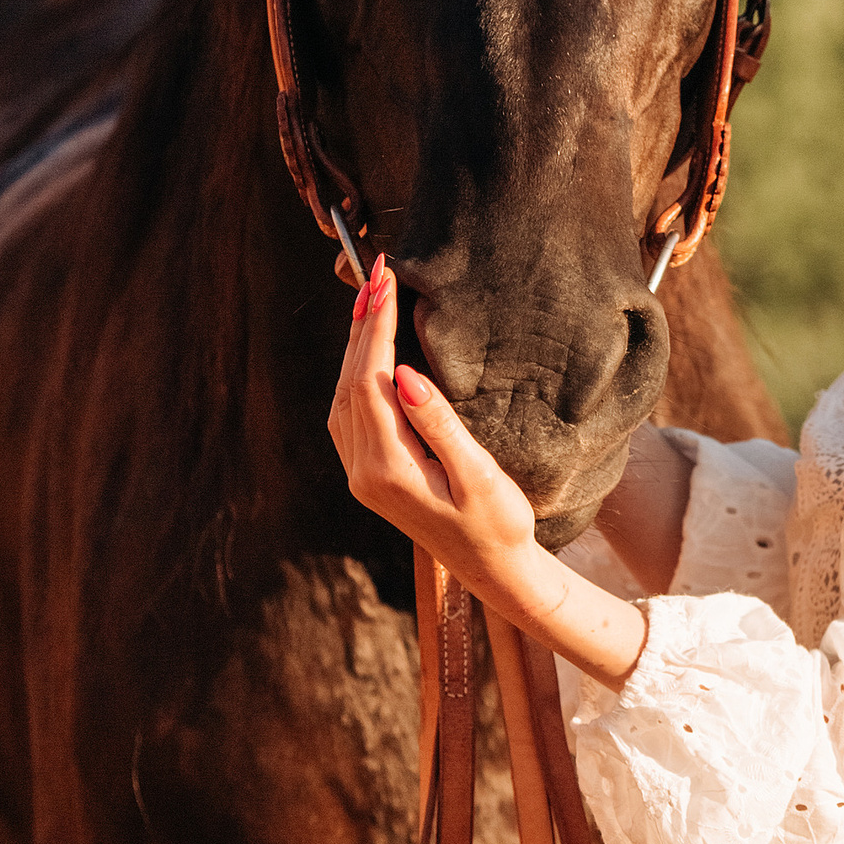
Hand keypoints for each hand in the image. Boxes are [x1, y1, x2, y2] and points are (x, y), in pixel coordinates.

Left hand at [327, 263, 647, 685]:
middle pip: (350, 382)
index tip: (384, 281)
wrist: (494, 572)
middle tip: (377, 272)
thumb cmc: (498, 525)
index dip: (375, 327)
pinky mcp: (370, 474)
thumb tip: (402, 372)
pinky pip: (351, 411)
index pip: (371, 381)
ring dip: (356, 345)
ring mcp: (362, 474)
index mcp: (388, 469)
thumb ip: (438, 423)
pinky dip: (358, 371)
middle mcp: (364, 471)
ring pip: (344, 395)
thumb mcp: (478, 475)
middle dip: (362, 324)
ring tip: (370, 297)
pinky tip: (371, 349)